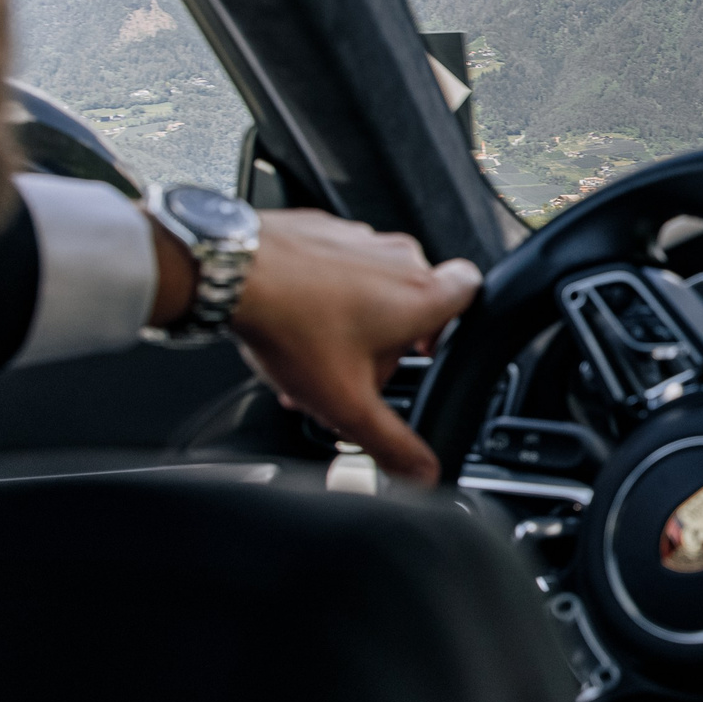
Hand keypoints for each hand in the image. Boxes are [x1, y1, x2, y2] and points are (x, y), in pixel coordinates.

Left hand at [152, 208, 479, 484]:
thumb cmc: (291, 327)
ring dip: (354, 316)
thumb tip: (423, 473)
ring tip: (315, 352)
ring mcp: (357, 238)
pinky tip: (292, 321)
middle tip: (358, 370)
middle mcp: (397, 258)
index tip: (432, 347)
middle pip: (413, 298)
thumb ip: (392, 444)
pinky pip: (335, 263)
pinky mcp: (321, 228)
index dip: (457, 322)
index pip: (472, 289)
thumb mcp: (347, 405)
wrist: (230, 272)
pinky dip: (322, 290)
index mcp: (420, 296)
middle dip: (390, 337)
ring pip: (372, 281)